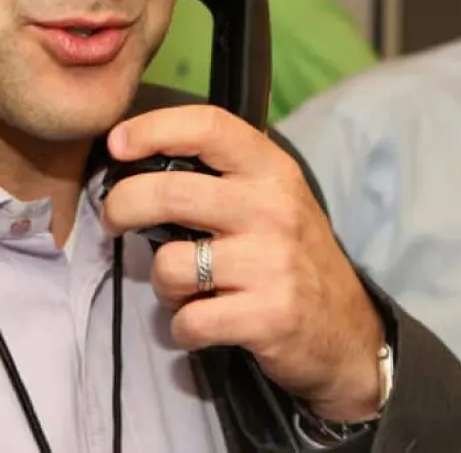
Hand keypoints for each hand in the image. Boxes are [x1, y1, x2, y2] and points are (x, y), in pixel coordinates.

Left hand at [100, 105, 385, 422]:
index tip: (117, 144)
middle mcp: (273, 208)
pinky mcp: (267, 315)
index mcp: (272, 171)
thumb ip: (219, 178)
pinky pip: (188, 320)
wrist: (347, 333)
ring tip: (186, 290)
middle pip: (170, 192)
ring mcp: (272, 262)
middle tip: (113, 221)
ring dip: (163, 285)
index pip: (208, 126)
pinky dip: (183, 328)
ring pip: (170, 265)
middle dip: (122, 206)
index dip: (154, 128)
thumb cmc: (292, 257)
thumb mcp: (272, 200)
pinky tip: (203, 323)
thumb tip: (137, 163)